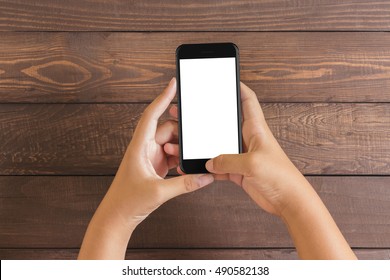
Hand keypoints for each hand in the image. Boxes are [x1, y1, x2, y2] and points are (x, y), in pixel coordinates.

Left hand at [106, 78, 213, 224]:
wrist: (117, 217)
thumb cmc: (126, 201)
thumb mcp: (158, 192)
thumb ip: (185, 184)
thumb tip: (204, 177)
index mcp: (139, 147)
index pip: (151, 116)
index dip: (162, 98)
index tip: (173, 84)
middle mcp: (144, 148)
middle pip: (167, 130)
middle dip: (182, 133)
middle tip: (196, 135)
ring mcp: (150, 158)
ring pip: (171, 143)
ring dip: (181, 149)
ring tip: (190, 158)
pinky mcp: (155, 167)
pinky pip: (172, 156)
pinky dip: (180, 159)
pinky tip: (186, 166)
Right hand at [169, 82, 303, 215]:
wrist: (289, 201)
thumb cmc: (281, 177)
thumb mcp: (251, 164)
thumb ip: (227, 161)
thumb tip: (209, 163)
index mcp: (257, 129)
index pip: (247, 101)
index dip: (237, 87)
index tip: (225, 78)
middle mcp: (249, 139)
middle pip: (226, 123)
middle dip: (210, 117)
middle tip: (194, 112)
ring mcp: (243, 156)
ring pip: (220, 146)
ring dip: (207, 146)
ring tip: (191, 142)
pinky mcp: (239, 172)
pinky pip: (220, 166)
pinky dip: (210, 168)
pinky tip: (200, 168)